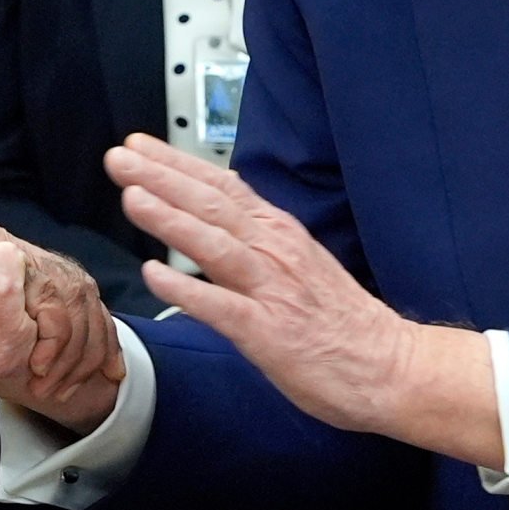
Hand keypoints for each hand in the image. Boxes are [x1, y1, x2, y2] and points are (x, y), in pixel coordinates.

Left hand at [105, 134, 413, 432]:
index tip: (138, 144)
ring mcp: (272, 290)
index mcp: (278, 232)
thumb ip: (257, 235)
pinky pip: (222, 308)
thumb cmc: (339, 319)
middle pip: (211, 205)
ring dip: (171, 220)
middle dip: (161, 178)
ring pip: (215, 245)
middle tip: (119, 156)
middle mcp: (274, 251)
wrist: (389, 365)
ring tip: (132, 198)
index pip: (220, 186)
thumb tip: (218, 208)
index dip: (176, 163)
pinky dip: (188, 290)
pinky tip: (156, 276)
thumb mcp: (298, 259)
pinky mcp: (270, 332)